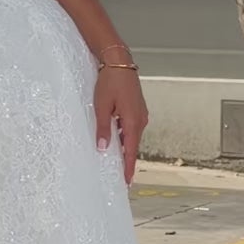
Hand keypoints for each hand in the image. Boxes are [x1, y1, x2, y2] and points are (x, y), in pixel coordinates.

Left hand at [94, 66, 147, 183]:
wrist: (119, 62)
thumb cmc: (110, 81)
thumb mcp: (102, 106)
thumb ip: (103, 129)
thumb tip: (103, 148)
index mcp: (133, 121)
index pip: (131, 151)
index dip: (128, 167)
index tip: (127, 181)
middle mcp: (141, 119)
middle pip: (133, 145)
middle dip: (127, 160)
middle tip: (121, 176)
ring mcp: (141, 114)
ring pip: (132, 136)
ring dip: (126, 147)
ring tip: (118, 161)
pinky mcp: (137, 108)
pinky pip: (132, 127)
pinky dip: (126, 136)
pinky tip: (117, 139)